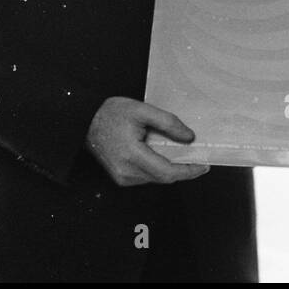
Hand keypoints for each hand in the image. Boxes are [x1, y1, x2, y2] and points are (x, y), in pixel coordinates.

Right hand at [85, 97, 209, 186]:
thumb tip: (189, 137)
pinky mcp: (120, 178)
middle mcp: (126, 171)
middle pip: (164, 178)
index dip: (189, 172)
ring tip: (179, 153)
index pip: (167, 173)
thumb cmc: (110, 113)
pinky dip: (157, 168)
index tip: (203, 166)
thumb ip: (168, 123)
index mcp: (132, 155)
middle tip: (197, 158)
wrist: (85, 121)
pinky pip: (146, 176)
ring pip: (156, 178)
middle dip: (183, 170)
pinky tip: (160, 154)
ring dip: (170, 168)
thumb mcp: (142, 110)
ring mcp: (122, 177)